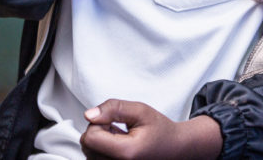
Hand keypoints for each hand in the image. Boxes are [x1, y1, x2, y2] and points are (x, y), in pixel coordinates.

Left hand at [81, 99, 221, 159]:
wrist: (175, 148)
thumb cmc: (160, 131)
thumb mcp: (140, 111)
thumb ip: (114, 108)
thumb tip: (89, 114)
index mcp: (126, 153)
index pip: (90, 138)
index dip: (98, 123)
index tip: (113, 120)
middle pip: (87, 146)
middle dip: (98, 131)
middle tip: (118, 127)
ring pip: (89, 152)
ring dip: (100, 141)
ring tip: (120, 137)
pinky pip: (95, 158)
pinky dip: (102, 149)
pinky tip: (117, 145)